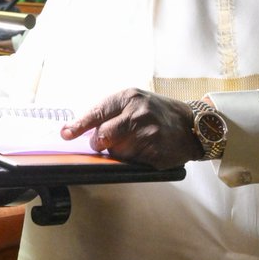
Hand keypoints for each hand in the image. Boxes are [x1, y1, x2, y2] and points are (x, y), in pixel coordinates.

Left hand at [62, 88, 200, 168]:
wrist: (192, 125)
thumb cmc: (158, 112)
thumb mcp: (136, 101)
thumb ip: (111, 111)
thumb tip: (81, 129)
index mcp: (129, 97)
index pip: (97, 112)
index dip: (78, 126)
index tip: (65, 134)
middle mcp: (137, 113)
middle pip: (102, 136)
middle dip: (100, 143)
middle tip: (106, 142)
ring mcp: (147, 133)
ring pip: (115, 151)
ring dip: (119, 151)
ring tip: (135, 142)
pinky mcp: (155, 152)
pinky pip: (131, 162)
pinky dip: (133, 159)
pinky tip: (144, 150)